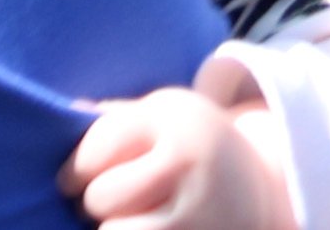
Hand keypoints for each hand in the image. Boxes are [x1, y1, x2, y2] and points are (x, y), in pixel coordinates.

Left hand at [63, 86, 293, 229]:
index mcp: (176, 119)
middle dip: (93, 203)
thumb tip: (69, 111)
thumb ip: (113, 119)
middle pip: (101, 197)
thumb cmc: (189, 147)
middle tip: (106, 201)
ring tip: (128, 218)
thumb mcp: (161, 116)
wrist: (260, 188)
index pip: (96, 149)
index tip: (75, 178)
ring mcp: (199, 212)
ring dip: (111, 228)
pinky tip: (149, 228)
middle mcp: (191, 163)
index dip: (73, 170)